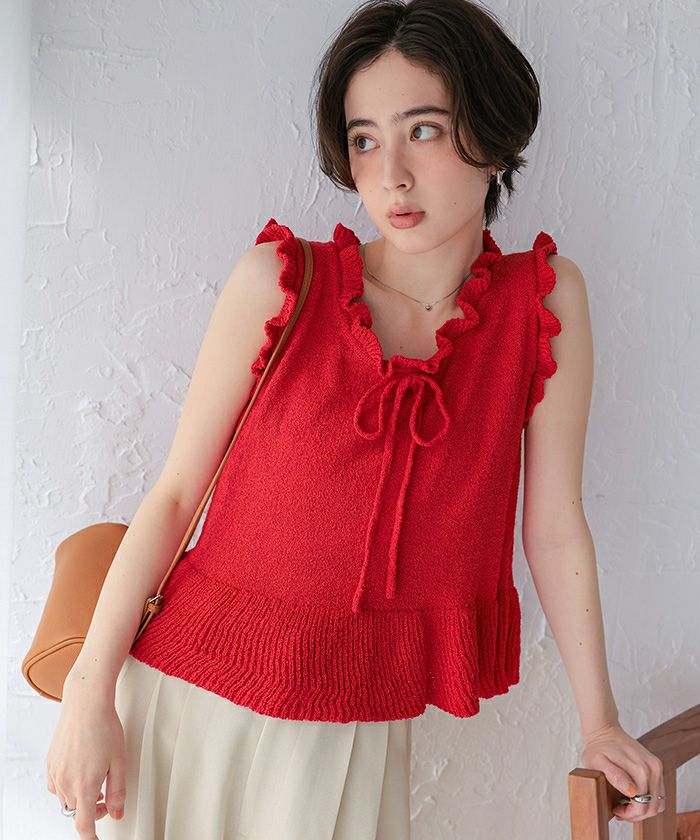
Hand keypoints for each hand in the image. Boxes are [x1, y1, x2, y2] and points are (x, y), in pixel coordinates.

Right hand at [46, 690, 126, 838]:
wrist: (86, 703)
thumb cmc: (104, 727)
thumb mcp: (120, 761)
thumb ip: (118, 791)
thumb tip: (117, 812)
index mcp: (85, 785)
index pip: (83, 824)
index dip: (91, 836)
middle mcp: (66, 782)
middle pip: (75, 811)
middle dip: (90, 810)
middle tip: (105, 798)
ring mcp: (56, 772)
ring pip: (65, 799)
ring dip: (79, 797)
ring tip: (95, 779)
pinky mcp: (50, 762)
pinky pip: (56, 785)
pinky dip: (68, 785)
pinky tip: (81, 771)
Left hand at [580, 722, 665, 823]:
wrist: (604, 730)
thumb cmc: (597, 748)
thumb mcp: (597, 762)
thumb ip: (615, 776)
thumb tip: (632, 791)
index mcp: (640, 769)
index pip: (642, 806)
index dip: (629, 814)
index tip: (615, 810)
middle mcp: (653, 768)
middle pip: (653, 806)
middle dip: (636, 814)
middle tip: (619, 810)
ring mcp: (656, 766)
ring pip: (658, 802)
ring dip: (643, 808)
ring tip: (625, 804)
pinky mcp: (656, 766)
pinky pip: (658, 792)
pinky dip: (648, 799)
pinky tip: (632, 796)